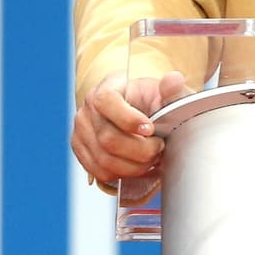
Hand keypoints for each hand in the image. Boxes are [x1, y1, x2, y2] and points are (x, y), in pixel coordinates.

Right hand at [70, 71, 188, 192]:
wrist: (137, 112)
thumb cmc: (150, 102)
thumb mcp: (164, 93)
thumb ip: (172, 89)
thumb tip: (174, 80)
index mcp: (107, 87)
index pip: (106, 101)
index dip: (128, 119)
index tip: (150, 129)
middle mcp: (88, 109)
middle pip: (108, 139)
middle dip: (140, 150)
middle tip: (159, 148)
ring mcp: (81, 131)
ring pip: (105, 160)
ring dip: (134, 166)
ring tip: (151, 158)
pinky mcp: (81, 151)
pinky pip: (100, 172)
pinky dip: (124, 174)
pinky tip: (139, 166)